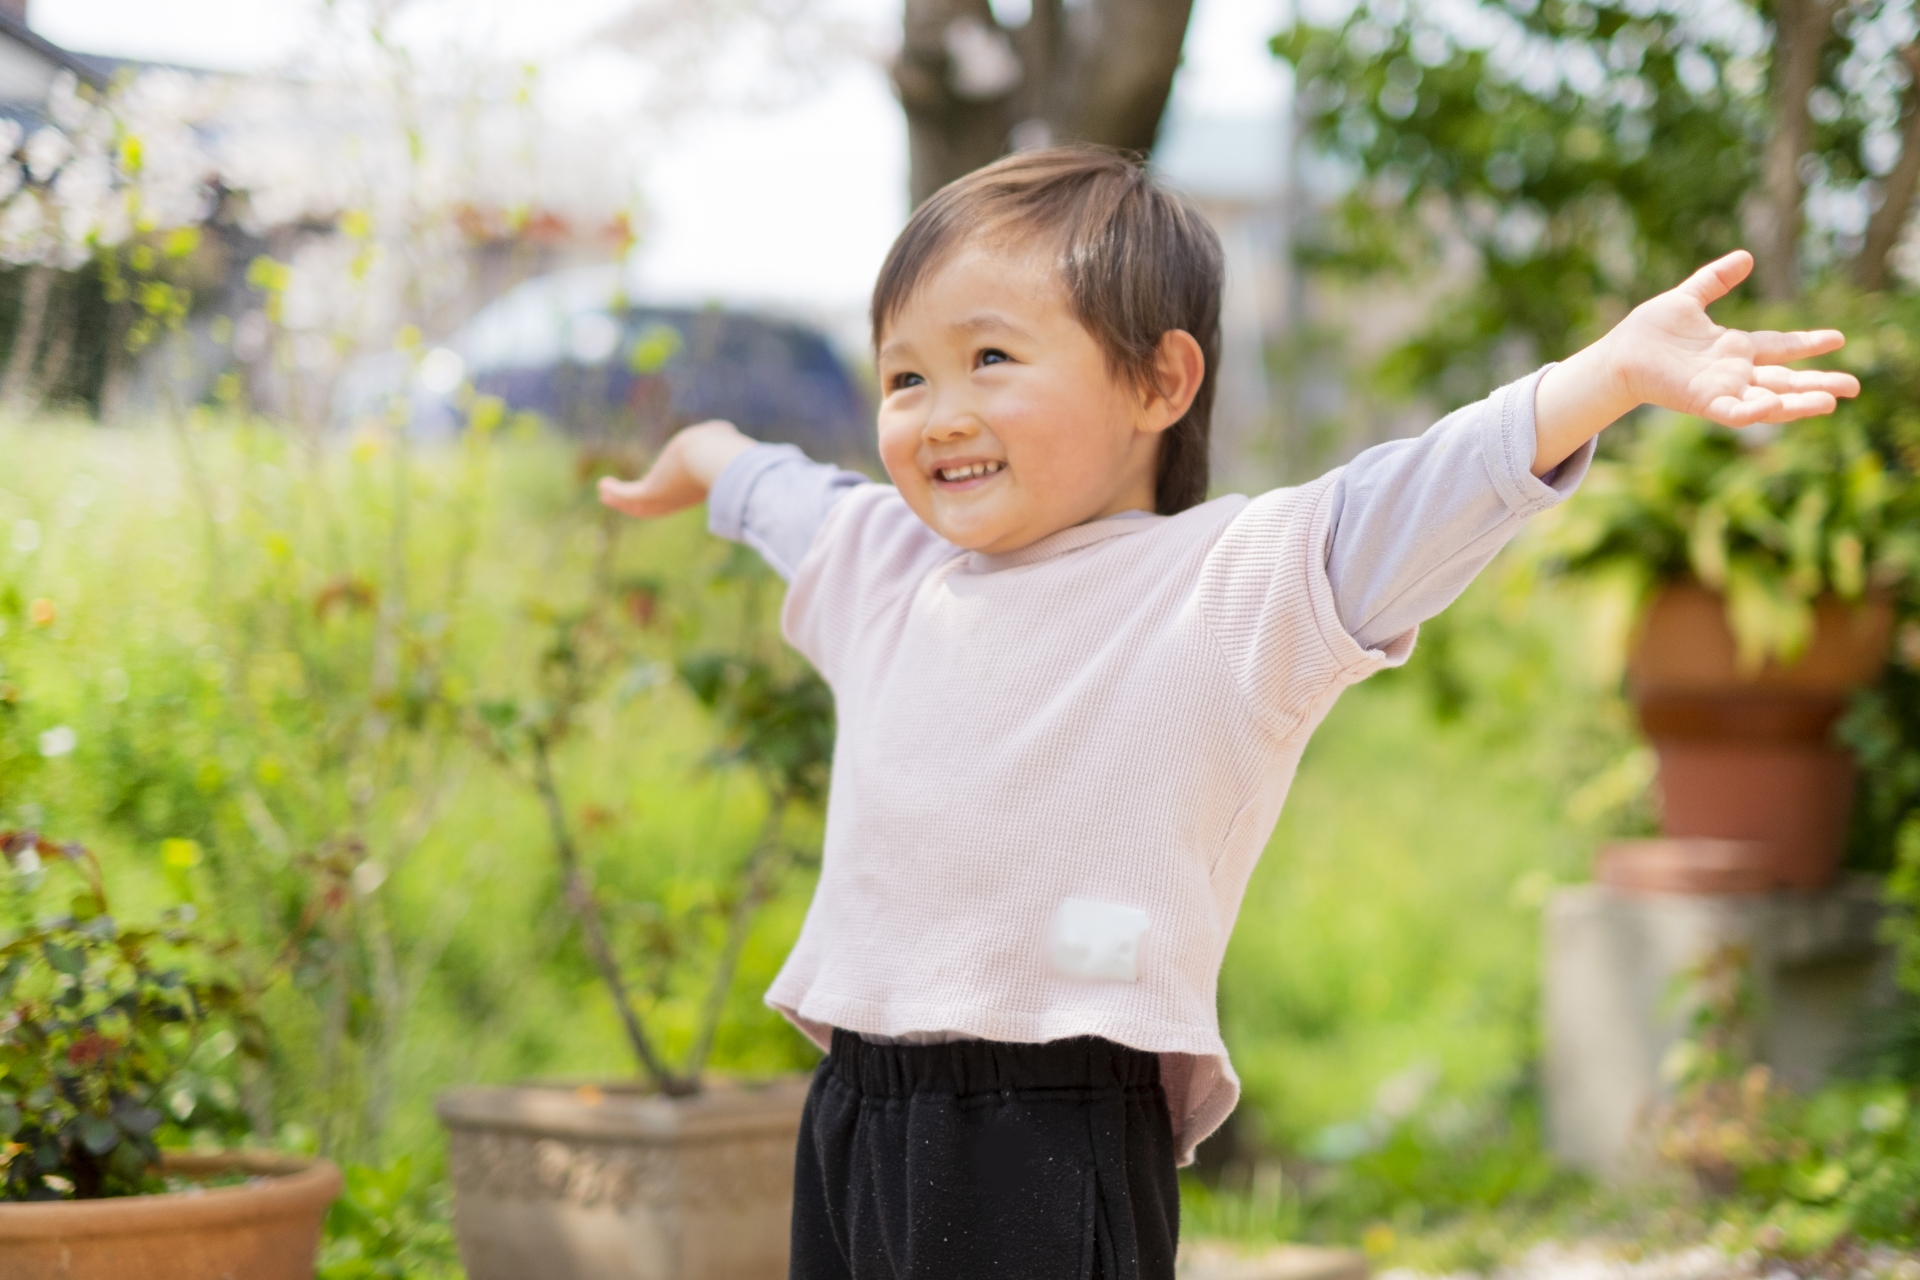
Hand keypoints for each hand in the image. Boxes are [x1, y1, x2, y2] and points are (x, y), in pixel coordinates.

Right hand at [598, 420, 753, 518]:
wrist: (713, 458)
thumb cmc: (722, 448)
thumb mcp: (721, 437)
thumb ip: (720, 435)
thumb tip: (725, 430)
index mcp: (695, 487)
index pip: (677, 496)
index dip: (664, 496)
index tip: (651, 491)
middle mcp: (681, 496)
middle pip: (656, 506)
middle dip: (637, 503)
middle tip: (620, 498)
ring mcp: (666, 496)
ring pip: (641, 504)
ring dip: (620, 499)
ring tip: (604, 493)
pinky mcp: (653, 492)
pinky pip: (631, 495)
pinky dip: (616, 493)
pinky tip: (603, 485)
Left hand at [1604, 250, 1858, 425]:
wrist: (1618, 354)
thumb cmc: (1649, 331)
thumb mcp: (1689, 298)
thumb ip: (1715, 280)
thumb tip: (1746, 256)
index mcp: (1734, 348)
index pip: (1780, 347)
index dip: (1809, 344)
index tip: (1838, 339)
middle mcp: (1734, 373)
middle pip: (1785, 380)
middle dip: (1819, 383)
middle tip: (1854, 386)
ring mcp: (1721, 390)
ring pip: (1768, 400)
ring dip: (1799, 403)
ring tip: (1831, 402)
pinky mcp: (1703, 402)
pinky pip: (1734, 412)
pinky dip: (1754, 411)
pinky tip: (1775, 406)